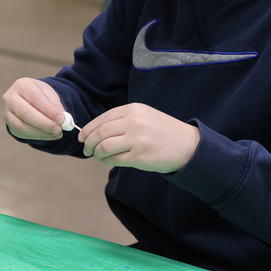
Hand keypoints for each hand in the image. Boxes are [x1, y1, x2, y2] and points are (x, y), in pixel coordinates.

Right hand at [2, 77, 67, 139]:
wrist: (28, 99)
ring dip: (41, 132)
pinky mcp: (9, 124)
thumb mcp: (50, 95)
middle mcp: (10, 97)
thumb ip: (56, 105)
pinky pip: (21, 133)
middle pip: (25, 112)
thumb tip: (63, 120)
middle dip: (44, 123)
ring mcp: (7, 112)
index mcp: (22, 85)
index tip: (62, 119)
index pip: (35, 98)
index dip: (48, 110)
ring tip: (56, 133)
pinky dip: (37, 136)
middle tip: (59, 129)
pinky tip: (48, 135)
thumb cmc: (40, 96)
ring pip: (21, 125)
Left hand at [78, 103, 198, 172]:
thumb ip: (121, 120)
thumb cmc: (162, 131)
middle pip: (99, 133)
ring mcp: (137, 139)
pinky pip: (114, 159)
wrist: (188, 145)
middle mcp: (134, 122)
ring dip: (96, 153)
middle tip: (87, 149)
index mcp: (133, 110)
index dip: (88, 130)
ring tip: (98, 156)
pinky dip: (107, 161)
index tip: (82, 137)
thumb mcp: (143, 116)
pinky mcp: (139, 156)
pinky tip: (108, 161)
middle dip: (88, 143)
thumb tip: (94, 131)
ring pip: (104, 146)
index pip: (101, 119)